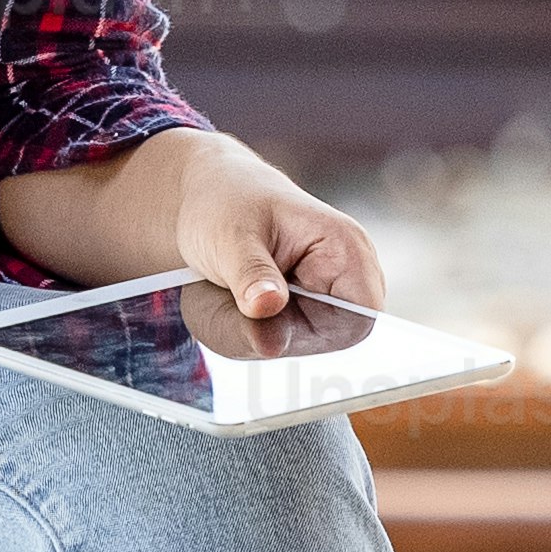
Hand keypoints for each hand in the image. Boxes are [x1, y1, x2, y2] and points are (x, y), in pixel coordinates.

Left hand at [14, 128, 386, 334]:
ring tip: (209, 292)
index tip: (266, 323)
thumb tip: (267, 309)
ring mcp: (314, 311)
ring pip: (280, 358)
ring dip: (235, 334)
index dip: (318, 338)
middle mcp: (345, 289)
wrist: (188, 193)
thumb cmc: (216, 199)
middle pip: (318, 351)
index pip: (361, 325)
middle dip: (262, 336)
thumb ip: (247, 273)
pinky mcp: (280, 326)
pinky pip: (255, 354)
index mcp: (350, 257)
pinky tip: (207, 303)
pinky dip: (224, 334)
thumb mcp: (224, 230)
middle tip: (221, 296)